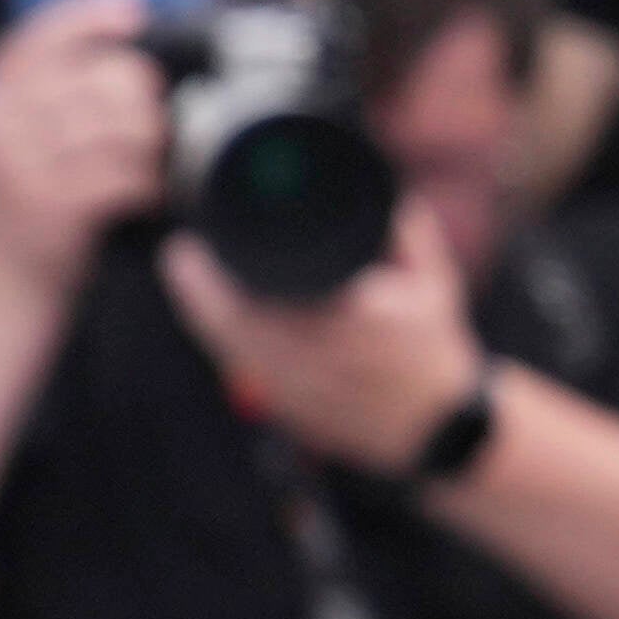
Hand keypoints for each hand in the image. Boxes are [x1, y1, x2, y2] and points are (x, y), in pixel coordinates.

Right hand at [0, 0, 169, 290]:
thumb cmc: (26, 191)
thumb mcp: (19, 130)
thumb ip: (54, 89)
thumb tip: (129, 44)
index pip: (39, 36)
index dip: (89, 15)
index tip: (132, 9)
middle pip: (100, 79)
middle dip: (144, 95)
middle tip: (155, 122)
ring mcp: (22, 165)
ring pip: (120, 127)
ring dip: (154, 144)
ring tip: (154, 160)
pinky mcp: (51, 207)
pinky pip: (124, 177)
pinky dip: (151, 184)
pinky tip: (150, 193)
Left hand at [169, 194, 488, 473]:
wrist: (437, 429)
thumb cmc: (433, 352)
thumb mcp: (433, 285)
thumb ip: (407, 234)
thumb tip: (386, 190)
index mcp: (345, 323)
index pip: (251, 300)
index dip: (205, 277)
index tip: (186, 244)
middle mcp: (313, 360)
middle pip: (225, 325)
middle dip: (194, 288)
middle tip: (181, 256)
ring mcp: (295, 392)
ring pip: (226, 350)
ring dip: (202, 314)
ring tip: (190, 280)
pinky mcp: (287, 410)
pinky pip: (242, 369)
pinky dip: (226, 341)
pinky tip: (224, 317)